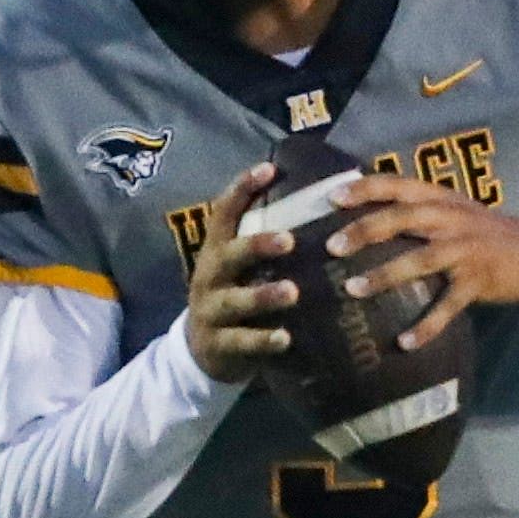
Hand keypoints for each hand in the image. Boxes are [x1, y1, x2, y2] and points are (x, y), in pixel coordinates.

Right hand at [178, 164, 298, 384]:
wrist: (201, 349)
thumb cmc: (234, 294)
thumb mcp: (239, 266)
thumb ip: (264, 241)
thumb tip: (317, 201)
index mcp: (216, 250)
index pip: (224, 213)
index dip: (242, 189)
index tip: (269, 168)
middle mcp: (209, 276)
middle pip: (229, 255)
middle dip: (257, 246)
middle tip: (290, 240)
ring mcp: (211, 311)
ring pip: (236, 301)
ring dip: (263, 295)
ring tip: (292, 292)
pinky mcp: (219, 344)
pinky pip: (242, 342)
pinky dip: (263, 340)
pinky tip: (285, 338)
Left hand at [321, 177, 518, 349]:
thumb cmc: (488, 233)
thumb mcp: (456, 211)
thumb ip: (421, 212)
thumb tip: (368, 222)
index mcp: (442, 199)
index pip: (399, 185)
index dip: (366, 188)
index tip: (333, 198)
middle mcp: (452, 219)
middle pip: (403, 218)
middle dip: (365, 230)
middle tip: (331, 247)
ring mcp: (466, 249)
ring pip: (420, 259)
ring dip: (385, 275)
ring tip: (353, 290)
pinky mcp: (479, 281)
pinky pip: (448, 306)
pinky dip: (426, 326)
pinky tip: (405, 343)